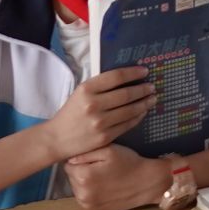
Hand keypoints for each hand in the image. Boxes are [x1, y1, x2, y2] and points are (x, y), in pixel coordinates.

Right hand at [37, 66, 154, 160]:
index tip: (145, 71)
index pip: (116, 77)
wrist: (57, 138)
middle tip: (152, 86)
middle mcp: (94, 105)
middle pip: (126, 94)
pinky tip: (143, 111)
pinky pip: (128, 124)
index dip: (134, 72)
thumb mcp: (80, 93)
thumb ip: (100, 85)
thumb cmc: (71, 113)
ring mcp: (100, 122)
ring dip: (145, 103)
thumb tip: (127, 77)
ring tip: (152, 98)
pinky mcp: (105, 136)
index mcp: (86, 89)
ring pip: (130, 110)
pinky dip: (138, 116)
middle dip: (143, 89)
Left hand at [64, 143, 167, 209]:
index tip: (93, 157)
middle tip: (99, 166)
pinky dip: (90, 192)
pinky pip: (84, 198)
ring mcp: (87, 205)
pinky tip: (103, 187)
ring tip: (103, 177)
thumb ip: (85, 153)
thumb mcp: (109, 150)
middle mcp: (82, 194)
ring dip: (84, 182)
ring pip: (76, 188)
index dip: (80, 159)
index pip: (68, 164)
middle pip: (71, 177)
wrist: (147, 183)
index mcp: (83, 176)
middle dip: (81, 170)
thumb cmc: (129, 163)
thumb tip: (69, 158)